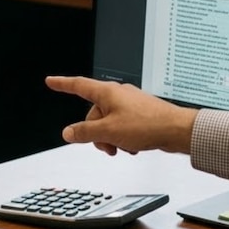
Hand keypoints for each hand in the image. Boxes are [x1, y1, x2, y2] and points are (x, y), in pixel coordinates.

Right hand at [45, 76, 197, 155]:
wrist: (177, 130)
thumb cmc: (147, 125)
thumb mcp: (109, 132)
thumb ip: (85, 132)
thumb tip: (68, 133)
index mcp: (107, 93)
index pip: (78, 85)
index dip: (62, 84)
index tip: (51, 81)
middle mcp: (117, 94)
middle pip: (93, 113)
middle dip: (96, 132)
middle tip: (107, 145)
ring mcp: (129, 104)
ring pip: (108, 122)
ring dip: (111, 138)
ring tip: (124, 147)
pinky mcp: (140, 114)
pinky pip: (122, 126)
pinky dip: (123, 137)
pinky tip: (133, 146)